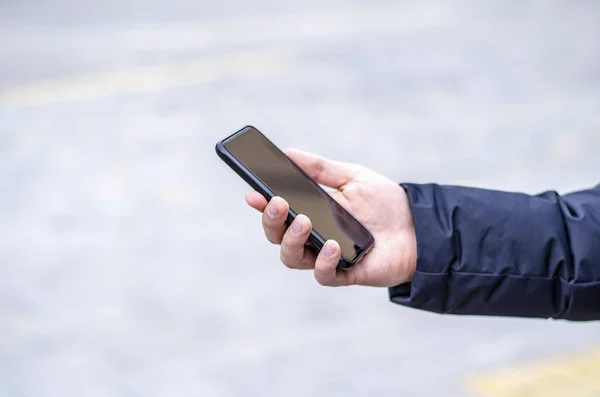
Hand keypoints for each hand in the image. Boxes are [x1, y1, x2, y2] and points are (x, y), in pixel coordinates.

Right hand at [245, 149, 416, 287]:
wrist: (418, 226)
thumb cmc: (383, 202)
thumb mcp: (351, 177)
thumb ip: (320, 168)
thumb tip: (287, 152)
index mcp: (309, 211)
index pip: (277, 211)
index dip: (261, 204)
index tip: (252, 193)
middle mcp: (312, 236)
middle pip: (277, 236)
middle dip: (271, 220)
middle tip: (279, 203)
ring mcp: (325, 256)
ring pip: (291, 258)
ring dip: (291, 240)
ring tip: (304, 221)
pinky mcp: (344, 273)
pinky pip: (323, 274)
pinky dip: (322, 261)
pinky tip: (331, 245)